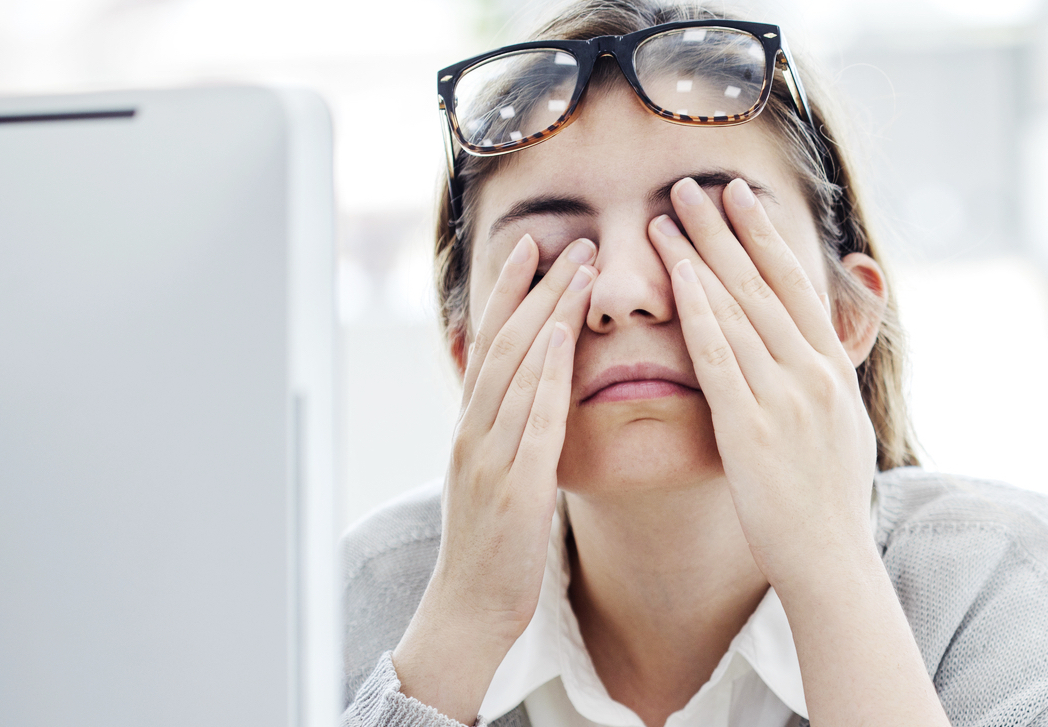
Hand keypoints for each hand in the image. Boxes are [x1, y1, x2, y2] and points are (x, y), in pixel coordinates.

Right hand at [390, 234, 596, 720]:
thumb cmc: (493, 546)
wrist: (470, 610)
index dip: (511, 291)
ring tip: (578, 270)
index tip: (535, 244)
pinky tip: (564, 343)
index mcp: (472, 426)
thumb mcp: (494, 475)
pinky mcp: (514, 488)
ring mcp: (490, 457)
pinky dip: (545, 378)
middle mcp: (474, 431)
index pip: (491, 342)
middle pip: (504, 343)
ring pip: (515, 370)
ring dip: (547, 315)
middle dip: (534, 287)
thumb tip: (520, 385)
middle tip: (566, 239)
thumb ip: (504, 428)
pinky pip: (531, 422)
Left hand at [645, 177, 880, 587]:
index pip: (795, 285)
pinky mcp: (751, 426)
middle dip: (727, 229)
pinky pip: (720, 358)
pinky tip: (678, 277)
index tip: (740, 196)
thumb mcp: (847, 425)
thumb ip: (833, 375)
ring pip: (738, 309)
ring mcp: (784, 397)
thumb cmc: (830, 500)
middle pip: (764, 284)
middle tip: (695, 184)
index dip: (765, 237)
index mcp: (831, 370)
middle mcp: (812, 372)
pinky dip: (699, 312)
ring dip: (702, 255)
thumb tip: (833, 342)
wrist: (830, 558)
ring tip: (669, 214)